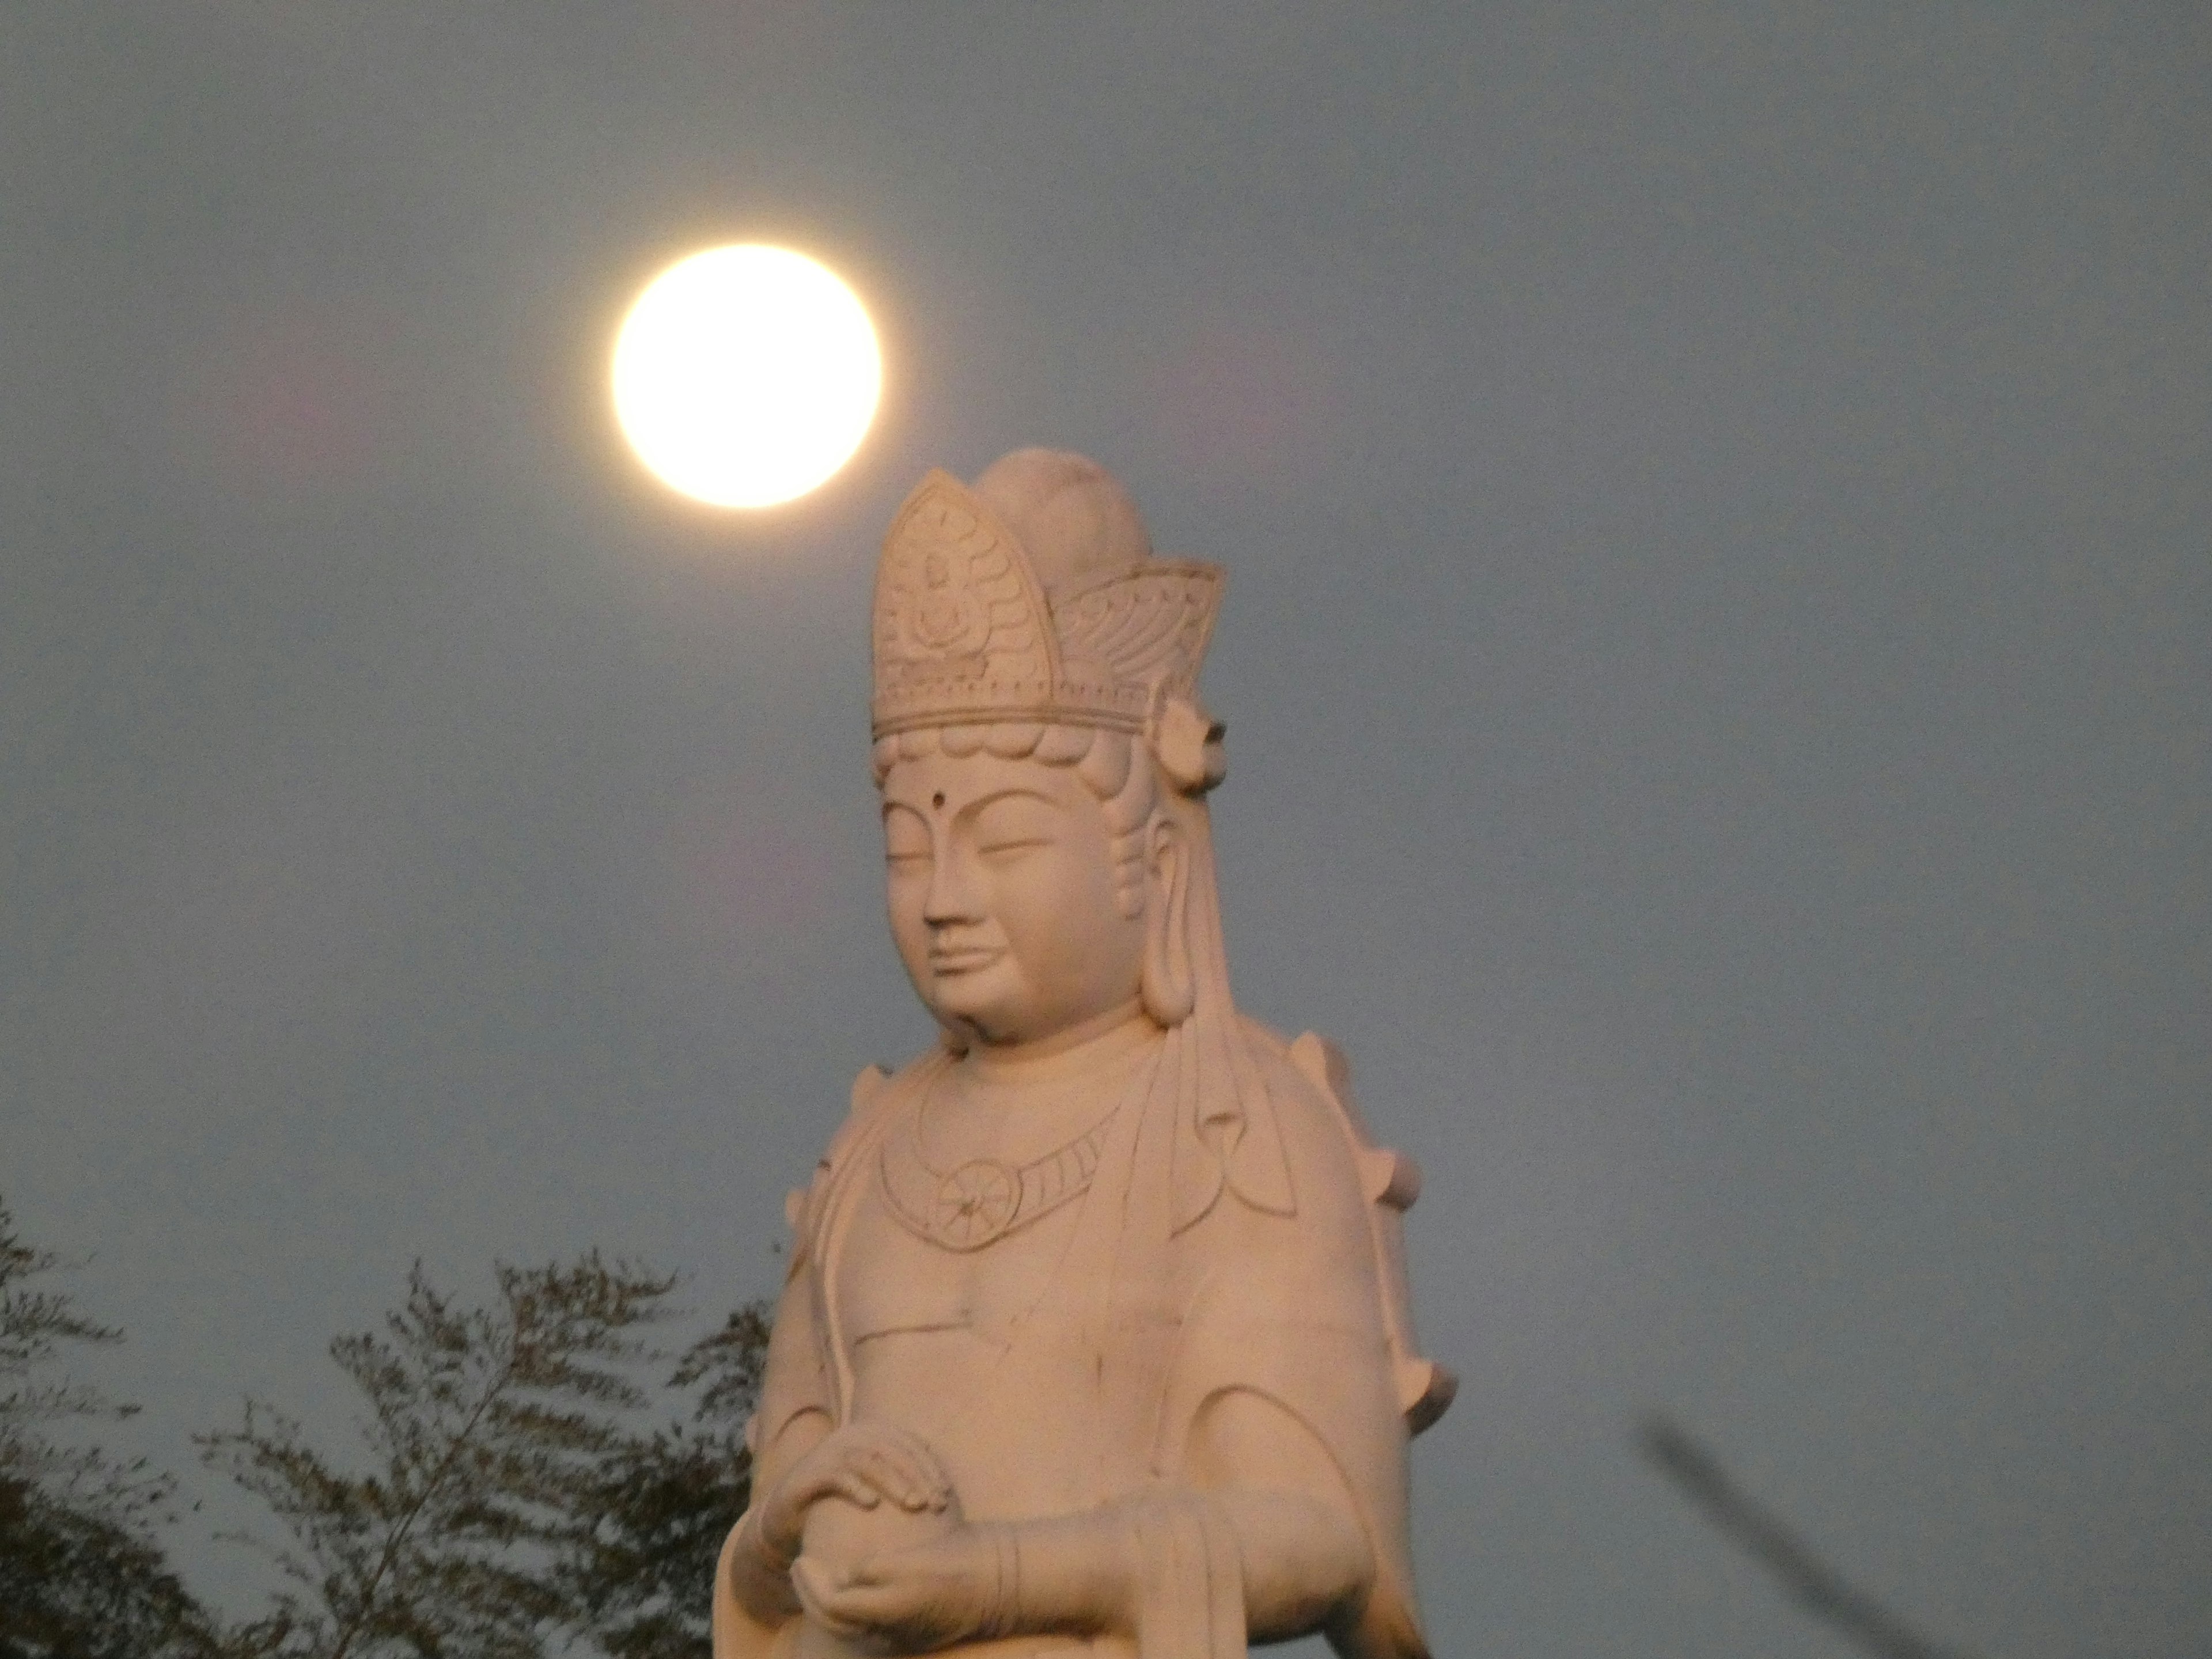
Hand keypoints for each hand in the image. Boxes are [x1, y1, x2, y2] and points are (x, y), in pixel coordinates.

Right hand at [759, 1422, 953, 1566]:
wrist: (790, 1520)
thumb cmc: (841, 1509)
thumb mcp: (875, 1492)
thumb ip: (903, 1484)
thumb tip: (946, 1496)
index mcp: (872, 1436)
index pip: (909, 1445)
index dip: (931, 1467)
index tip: (946, 1496)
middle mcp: (852, 1437)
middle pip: (894, 1450)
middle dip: (918, 1476)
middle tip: (935, 1503)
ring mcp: (830, 1452)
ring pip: (869, 1460)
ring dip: (894, 1481)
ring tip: (913, 1505)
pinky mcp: (810, 1472)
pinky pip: (836, 1475)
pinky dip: (855, 1487)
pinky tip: (871, 1505)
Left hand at [792, 1523, 1004, 1655]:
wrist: (994, 1581)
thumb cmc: (952, 1565)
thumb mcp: (908, 1562)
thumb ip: (869, 1571)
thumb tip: (844, 1576)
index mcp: (883, 1616)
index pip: (830, 1606)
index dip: (810, 1584)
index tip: (802, 1559)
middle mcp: (888, 1634)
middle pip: (835, 1622)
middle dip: (811, 1595)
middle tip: (801, 1565)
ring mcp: (900, 1635)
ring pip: (850, 1626)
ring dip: (828, 1602)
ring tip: (819, 1574)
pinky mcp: (911, 1630)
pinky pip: (868, 1622)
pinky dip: (851, 1605)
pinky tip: (850, 1583)